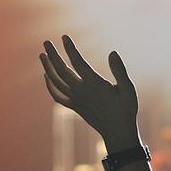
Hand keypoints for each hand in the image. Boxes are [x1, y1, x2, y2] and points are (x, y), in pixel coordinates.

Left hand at [40, 35, 140, 152]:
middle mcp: (82, 92)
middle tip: (46, 42)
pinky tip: (46, 77)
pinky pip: (57, 96)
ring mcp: (76, 100)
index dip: (70, 49)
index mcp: (94, 85)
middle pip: (61, 70)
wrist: (118, 132)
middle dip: (53, 55)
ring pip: (56, 82)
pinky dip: (50, 86)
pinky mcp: (75, 107)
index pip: (78, 62)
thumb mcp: (128, 89)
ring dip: (47, 68)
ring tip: (42, 55)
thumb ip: (120, 71)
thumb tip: (113, 53)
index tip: (64, 37)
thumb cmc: (125, 109)